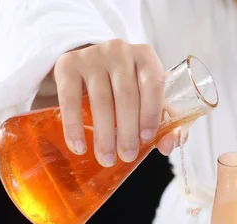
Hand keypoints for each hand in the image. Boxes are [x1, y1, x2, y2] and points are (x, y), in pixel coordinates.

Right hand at [54, 40, 170, 166]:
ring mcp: (92, 56)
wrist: (88, 69)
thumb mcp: (146, 100)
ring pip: (100, 100)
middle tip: (127, 156)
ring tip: (106, 159)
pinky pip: (70, 99)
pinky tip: (78, 147)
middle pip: (126, 95)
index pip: (153, 83)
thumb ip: (164, 123)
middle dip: (127, 131)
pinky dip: (74, 126)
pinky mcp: (68, 65)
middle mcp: (120, 51)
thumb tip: (167, 146)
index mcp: (146, 57)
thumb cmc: (125, 89)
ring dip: (104, 135)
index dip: (151, 112)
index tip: (146, 139)